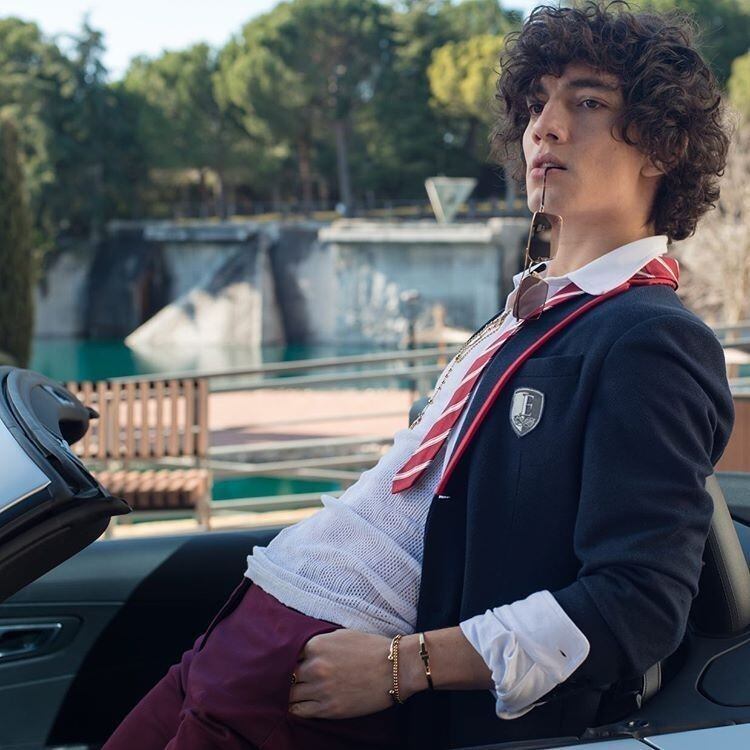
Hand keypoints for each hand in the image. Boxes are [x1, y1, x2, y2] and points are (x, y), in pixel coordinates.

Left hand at [288, 629, 404, 719]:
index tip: (290, 662)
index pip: (288, 653)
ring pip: (290, 694)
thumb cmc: (370, 648)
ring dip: (291, 692)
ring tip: (295, 691)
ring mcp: (320, 689)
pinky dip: (297, 707)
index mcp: (316, 645)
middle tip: (291, 678)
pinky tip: (299, 703)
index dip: (289, 658)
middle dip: (289, 676)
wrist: (394, 668)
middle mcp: (315, 667)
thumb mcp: (341, 635)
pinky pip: (300, 711)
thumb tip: (302, 649)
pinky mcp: (329, 709)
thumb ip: (319, 642)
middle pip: (287, 675)